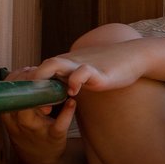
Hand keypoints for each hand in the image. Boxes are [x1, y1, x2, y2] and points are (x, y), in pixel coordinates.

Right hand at [0, 66, 76, 163]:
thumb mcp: (18, 117)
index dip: (16, 79)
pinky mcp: (54, 137)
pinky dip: (67, 113)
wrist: (42, 158)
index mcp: (10, 116)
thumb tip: (27, 71)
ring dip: (43, 95)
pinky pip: (59, 124)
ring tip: (54, 84)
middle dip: (27, 84)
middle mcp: (20, 124)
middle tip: (39, 72)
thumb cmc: (30, 130)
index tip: (28, 70)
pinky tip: (72, 102)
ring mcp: (36, 131)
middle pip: (17, 101)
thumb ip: (20, 98)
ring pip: (32, 111)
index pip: (6, 94)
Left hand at [29, 40, 146, 96]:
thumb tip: (58, 91)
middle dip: (32, 87)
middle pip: (39, 68)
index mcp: (65, 64)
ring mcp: (82, 65)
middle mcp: (69, 62)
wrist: (133, 56)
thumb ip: (69, 78)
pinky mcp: (98, 72)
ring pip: (53, 64)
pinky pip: (81, 72)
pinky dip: (74, 81)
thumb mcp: (83, 72)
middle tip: (33, 107)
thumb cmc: (109, 66)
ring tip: (46, 102)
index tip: (31, 105)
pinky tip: (74, 93)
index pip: (38, 72)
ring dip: (44, 81)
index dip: (31, 88)